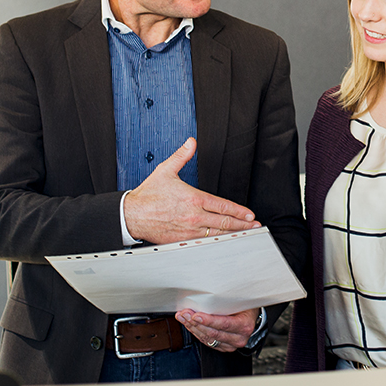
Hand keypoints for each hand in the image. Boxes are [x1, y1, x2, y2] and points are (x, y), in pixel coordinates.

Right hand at [123, 137, 260, 243]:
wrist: (131, 215)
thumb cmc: (148, 195)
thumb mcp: (166, 170)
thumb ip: (181, 156)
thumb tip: (191, 143)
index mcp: (194, 198)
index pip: (222, 206)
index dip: (239, 211)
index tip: (249, 214)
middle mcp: (194, 216)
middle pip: (224, 222)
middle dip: (242, 224)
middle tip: (254, 225)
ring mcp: (188, 230)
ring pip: (216, 234)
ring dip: (233, 234)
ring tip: (245, 234)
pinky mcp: (181, 240)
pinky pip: (203, 243)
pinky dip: (215, 243)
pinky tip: (223, 243)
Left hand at [176, 307, 260, 353]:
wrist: (252, 317)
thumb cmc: (246, 306)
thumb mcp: (242, 300)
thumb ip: (229, 299)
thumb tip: (213, 289)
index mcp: (245, 326)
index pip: (224, 324)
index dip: (208, 321)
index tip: (196, 315)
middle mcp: (239, 338)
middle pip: (213, 333)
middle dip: (196, 323)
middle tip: (185, 313)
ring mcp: (231, 345)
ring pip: (207, 339)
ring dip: (193, 327)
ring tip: (183, 317)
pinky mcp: (223, 347)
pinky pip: (207, 342)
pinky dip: (196, 333)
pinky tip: (189, 324)